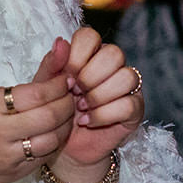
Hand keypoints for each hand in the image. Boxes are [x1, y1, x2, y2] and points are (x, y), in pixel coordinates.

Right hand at [0, 38, 75, 182]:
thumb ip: (16, 88)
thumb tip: (53, 58)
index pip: (36, 93)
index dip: (58, 84)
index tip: (64, 77)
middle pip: (49, 116)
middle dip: (67, 102)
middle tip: (71, 93)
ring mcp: (6, 157)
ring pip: (52, 139)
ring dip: (65, 124)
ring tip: (64, 113)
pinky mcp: (12, 174)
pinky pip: (43, 157)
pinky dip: (52, 142)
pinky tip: (52, 132)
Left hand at [54, 27, 142, 181]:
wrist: (64, 145)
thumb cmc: (56, 110)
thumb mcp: (46, 87)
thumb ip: (52, 64)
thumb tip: (60, 42)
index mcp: (90, 54)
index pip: (91, 36)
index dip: (77, 55)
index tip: (66, 76)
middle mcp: (113, 66)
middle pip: (114, 53)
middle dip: (90, 76)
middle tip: (74, 93)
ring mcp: (127, 86)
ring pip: (127, 76)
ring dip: (98, 95)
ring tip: (81, 108)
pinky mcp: (135, 109)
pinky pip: (129, 104)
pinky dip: (104, 115)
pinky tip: (88, 121)